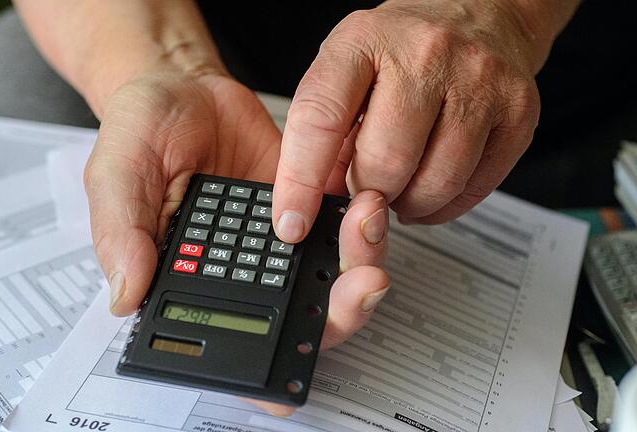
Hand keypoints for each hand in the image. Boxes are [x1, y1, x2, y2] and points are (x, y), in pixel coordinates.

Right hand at [83, 69, 389, 414]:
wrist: (181, 85)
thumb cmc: (142, 132)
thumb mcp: (114, 174)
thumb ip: (120, 232)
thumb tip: (125, 297)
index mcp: (189, 281)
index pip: (229, 340)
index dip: (264, 367)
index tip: (294, 374)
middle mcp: (240, 272)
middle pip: (296, 320)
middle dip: (339, 314)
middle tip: (360, 284)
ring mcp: (277, 241)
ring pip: (329, 279)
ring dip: (360, 264)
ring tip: (365, 224)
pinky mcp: (305, 205)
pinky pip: (342, 229)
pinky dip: (362, 225)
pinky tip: (364, 202)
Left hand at [273, 0, 545, 242]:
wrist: (480, 9)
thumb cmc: (402, 45)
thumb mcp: (347, 67)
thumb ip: (325, 129)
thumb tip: (312, 200)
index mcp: (364, 40)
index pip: (320, 119)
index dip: (300, 181)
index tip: (291, 222)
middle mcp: (426, 55)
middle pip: (385, 162)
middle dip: (367, 194)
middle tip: (365, 190)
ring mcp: (479, 81)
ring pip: (435, 183)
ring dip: (408, 204)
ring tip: (400, 188)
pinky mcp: (518, 110)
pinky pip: (475, 189)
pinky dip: (444, 206)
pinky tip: (431, 188)